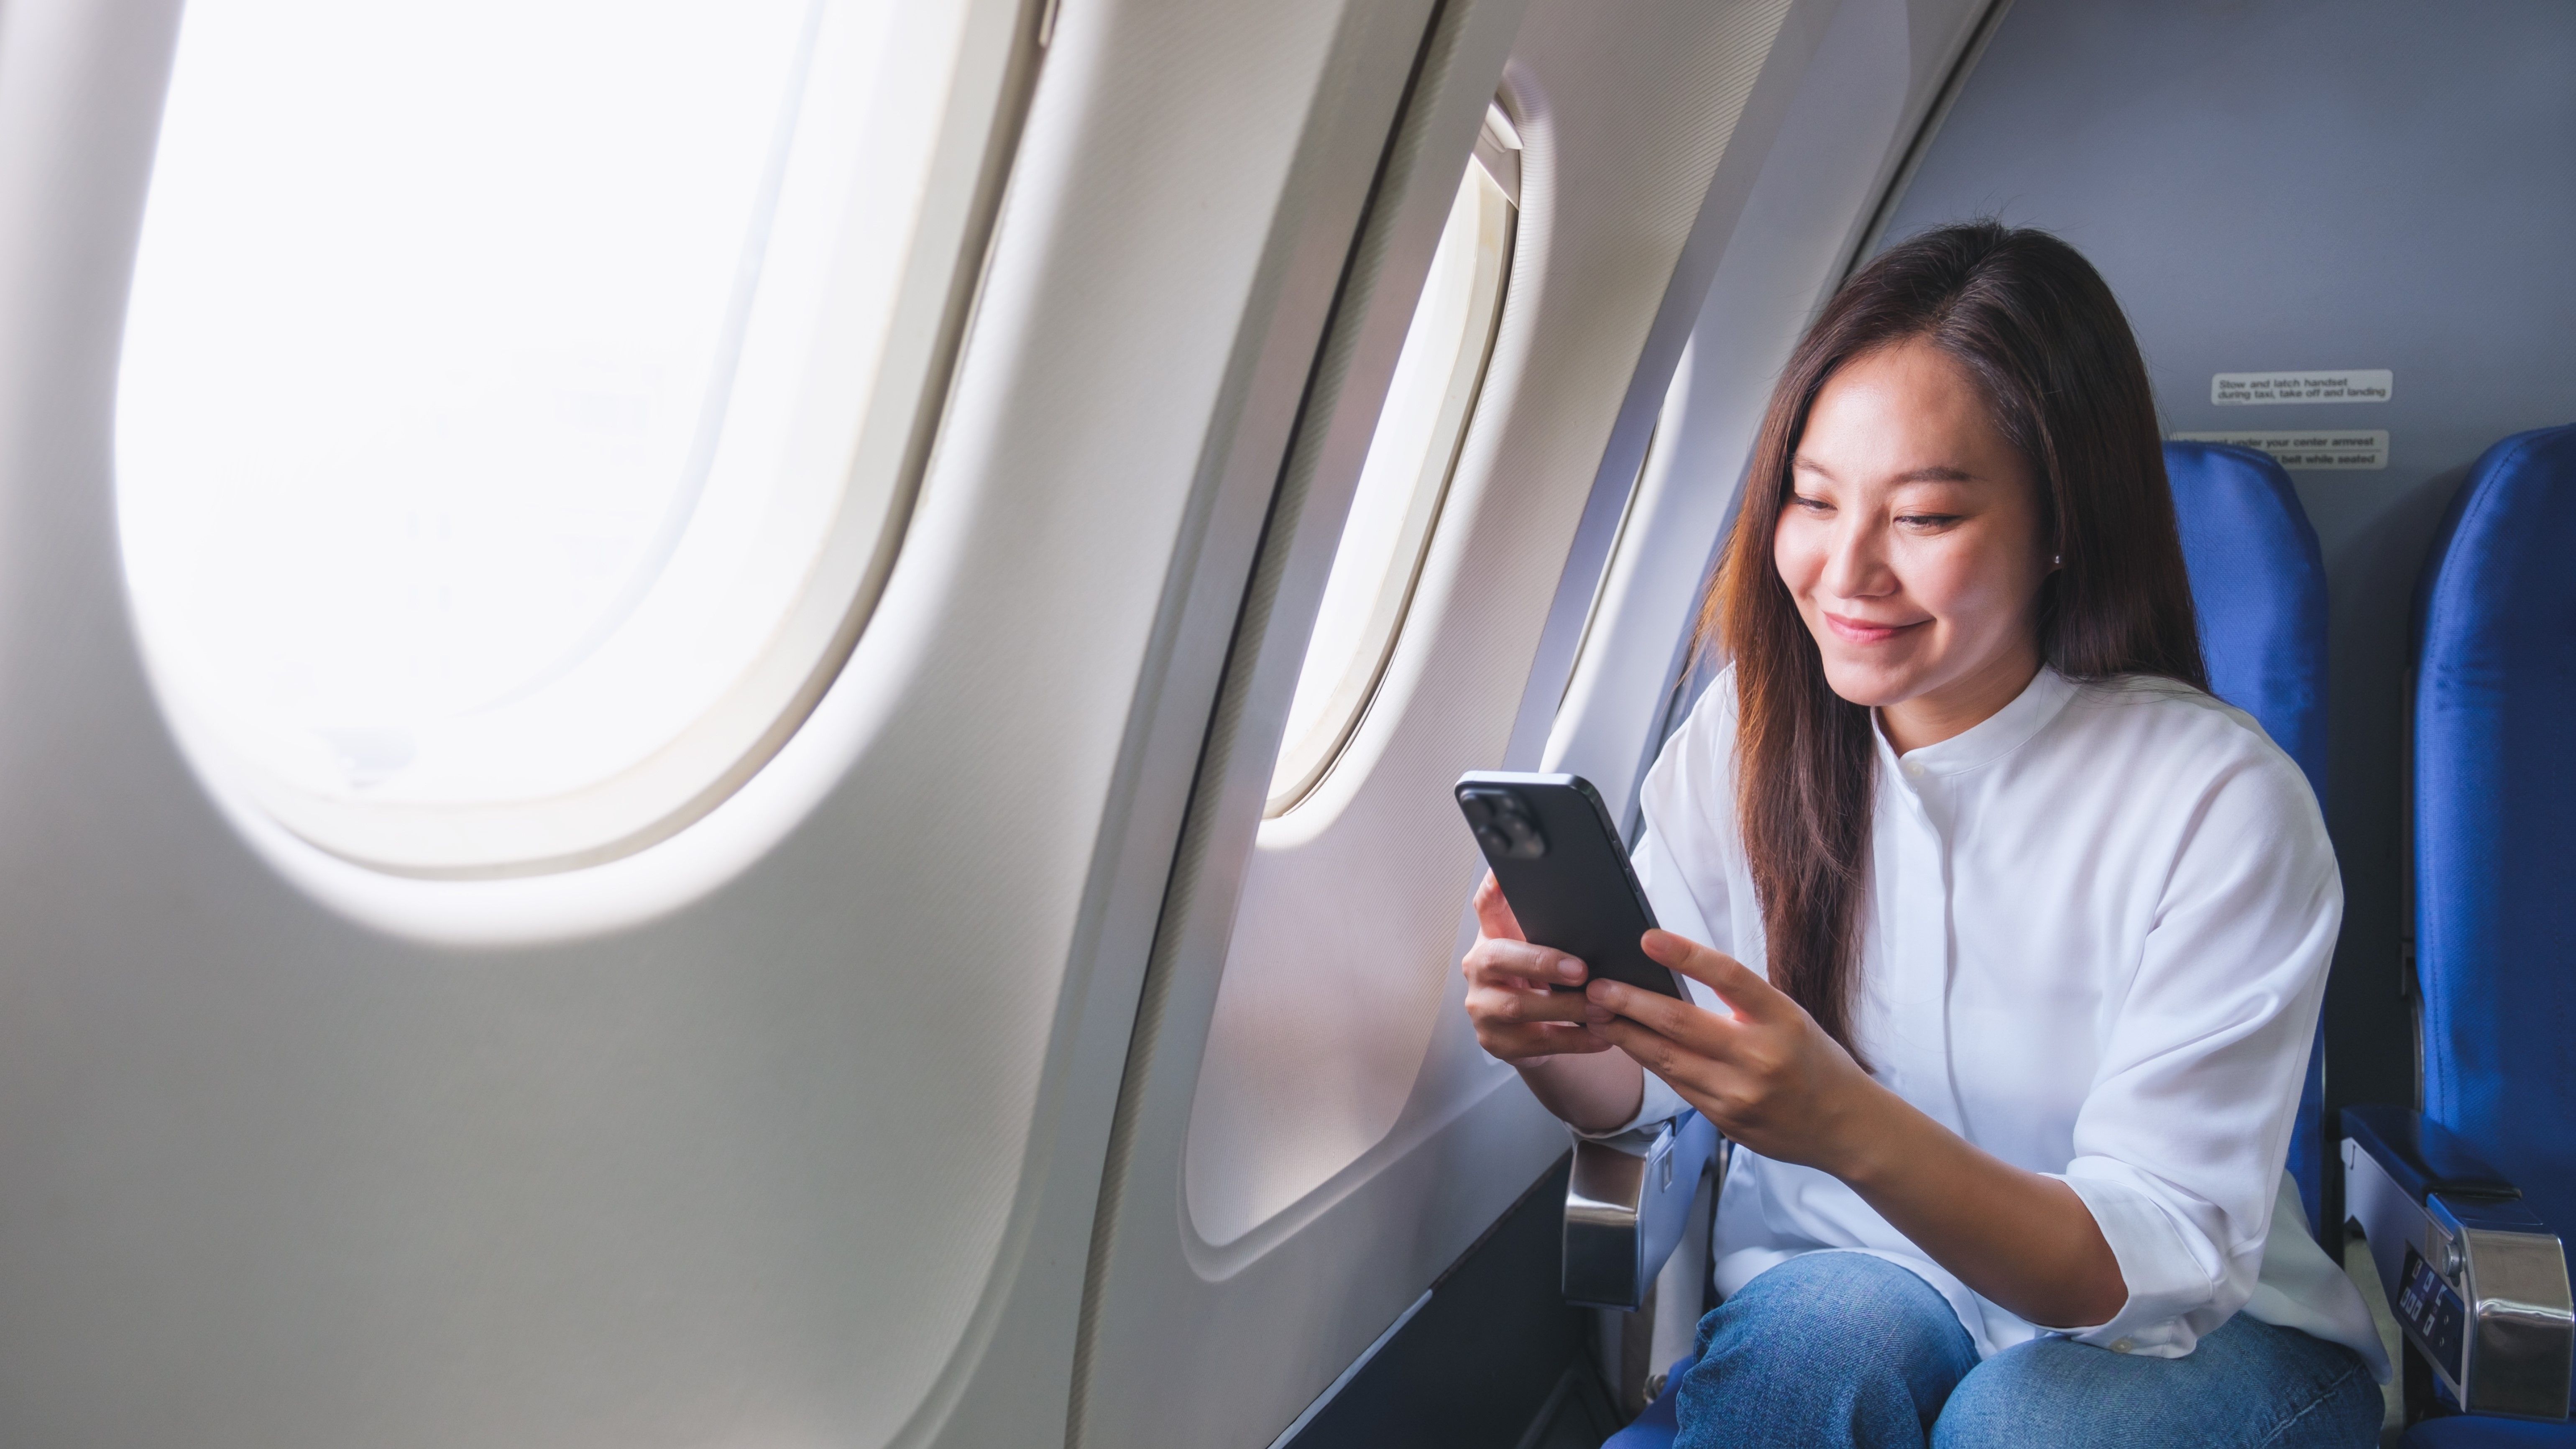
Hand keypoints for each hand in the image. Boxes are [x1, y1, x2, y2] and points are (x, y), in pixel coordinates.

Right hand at [1459, 873, 1612, 1063]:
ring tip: (1604, 1007)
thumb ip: (1548, 921)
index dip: (1494, 888)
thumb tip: (1574, 889)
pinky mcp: (1496, 1041)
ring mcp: (1482, 1008)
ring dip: (1567, 1008)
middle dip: (1541, 962)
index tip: (1508, 874)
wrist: (1528, 1031)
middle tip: (1582, 970)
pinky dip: (1574, 1040)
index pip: (1486, 905)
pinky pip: (1536, 1043)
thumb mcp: (1540, 948)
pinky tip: (1602, 1036)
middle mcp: (1477, 969)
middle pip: (1497, 958)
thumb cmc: (1538, 980)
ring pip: (1518, 1006)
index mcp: (1491, 937)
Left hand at [1580, 929, 1887, 1172]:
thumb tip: (1676, 975)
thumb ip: (1740, 1002)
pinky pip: (1676, 1085)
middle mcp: (1760, 1056)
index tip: (1647, 938)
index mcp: (1782, 1018)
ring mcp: (1739, 1093)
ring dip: (1625, 1035)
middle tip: (1596, 987)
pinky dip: (1649, 1062)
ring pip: (1666, 1058)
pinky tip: (1628, 1045)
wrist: (1845, 1126)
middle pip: (1680, 1022)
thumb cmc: (1815, 1062)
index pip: (1728, 976)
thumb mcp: (1788, 1018)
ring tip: (1596, 1014)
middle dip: (1629, 1002)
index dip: (1685, 954)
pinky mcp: (1725, 1120)